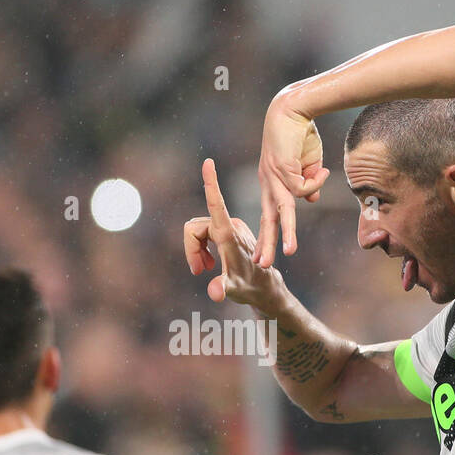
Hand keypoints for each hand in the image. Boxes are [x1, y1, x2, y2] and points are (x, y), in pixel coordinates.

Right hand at [184, 158, 283, 310]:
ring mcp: (228, 226)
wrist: (263, 287)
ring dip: (196, 251)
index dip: (211, 184)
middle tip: (199, 271)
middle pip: (193, 228)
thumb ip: (222, 289)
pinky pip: (203, 234)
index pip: (217, 205)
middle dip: (191, 250)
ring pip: (196, 232)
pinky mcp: (227, 229)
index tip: (208, 162)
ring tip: (206, 269)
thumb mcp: (234, 291)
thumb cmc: (250, 288)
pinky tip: (211, 263)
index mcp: (229, 234)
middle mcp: (229, 225)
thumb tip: (215, 292)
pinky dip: (201, 249)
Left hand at [255, 95, 329, 266]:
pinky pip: (302, 187)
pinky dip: (316, 180)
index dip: (268, 234)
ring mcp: (273, 177)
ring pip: (281, 211)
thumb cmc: (300, 134)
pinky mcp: (281, 169)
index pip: (268, 214)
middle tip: (262, 266)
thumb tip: (311, 200)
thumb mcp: (308, 164)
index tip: (265, 254)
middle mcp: (268, 183)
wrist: (294, 107)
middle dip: (266, 243)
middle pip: (267, 218)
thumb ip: (308, 183)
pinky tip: (323, 170)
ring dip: (285, 232)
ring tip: (289, 252)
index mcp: (271, 183)